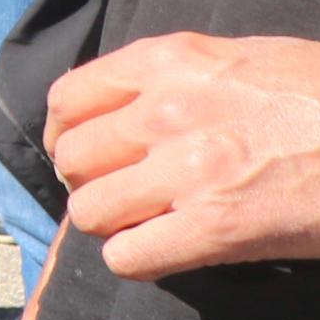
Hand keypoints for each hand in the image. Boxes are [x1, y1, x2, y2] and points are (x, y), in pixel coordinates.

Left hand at [48, 32, 319, 276]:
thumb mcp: (251, 58)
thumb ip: (181, 77)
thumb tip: (130, 105)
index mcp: (172, 61)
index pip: (69, 99)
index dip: (69, 134)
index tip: (86, 153)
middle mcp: (168, 111)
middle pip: (73, 159)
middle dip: (90, 182)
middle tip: (123, 195)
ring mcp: (188, 171)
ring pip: (90, 211)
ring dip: (113, 225)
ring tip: (148, 224)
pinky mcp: (216, 229)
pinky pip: (128, 257)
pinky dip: (139, 261)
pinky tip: (169, 252)